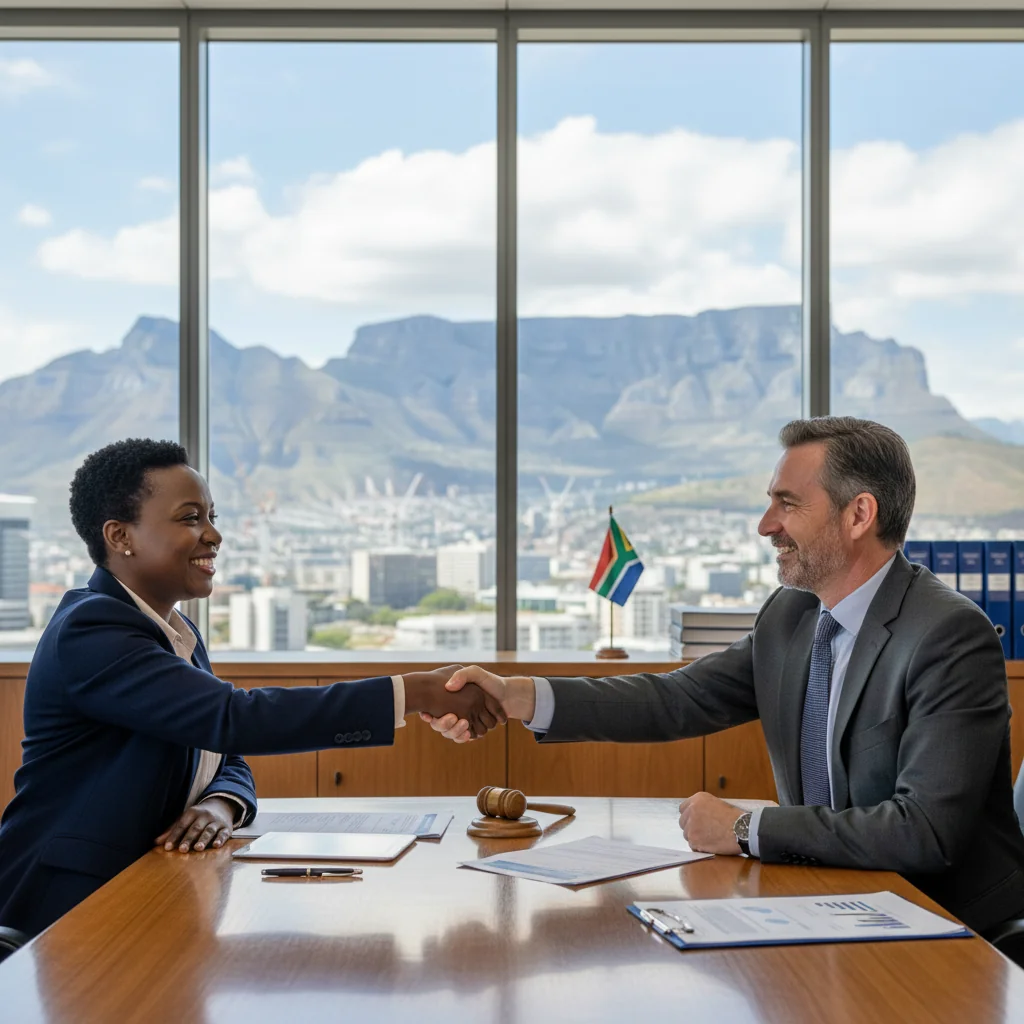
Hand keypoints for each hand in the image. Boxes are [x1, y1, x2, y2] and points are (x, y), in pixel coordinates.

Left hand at [155, 796, 235, 852]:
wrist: (222, 805)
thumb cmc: (198, 817)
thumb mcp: (185, 819)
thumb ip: (172, 831)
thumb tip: (156, 842)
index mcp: (192, 812)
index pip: (181, 825)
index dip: (174, 836)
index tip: (167, 847)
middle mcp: (205, 815)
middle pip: (195, 828)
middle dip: (188, 839)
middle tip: (182, 849)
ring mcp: (216, 821)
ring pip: (209, 830)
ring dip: (203, 839)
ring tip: (198, 848)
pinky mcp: (226, 828)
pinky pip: (224, 833)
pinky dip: (220, 839)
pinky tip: (216, 845)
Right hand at [420, 666, 535, 742]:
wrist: (508, 695)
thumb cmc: (491, 683)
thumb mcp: (475, 673)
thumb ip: (463, 675)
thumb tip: (449, 687)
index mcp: (451, 699)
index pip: (432, 711)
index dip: (428, 715)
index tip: (425, 715)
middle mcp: (454, 711)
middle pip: (440, 725)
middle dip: (442, 724)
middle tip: (451, 718)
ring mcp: (463, 721)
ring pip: (450, 733)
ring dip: (455, 732)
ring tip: (464, 724)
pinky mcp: (472, 729)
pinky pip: (463, 737)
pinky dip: (464, 737)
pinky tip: (468, 733)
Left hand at [678, 792, 743, 854]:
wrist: (741, 829)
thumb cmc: (734, 817)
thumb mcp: (716, 804)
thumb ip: (703, 808)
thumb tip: (697, 815)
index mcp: (697, 799)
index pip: (683, 808)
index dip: (689, 816)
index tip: (695, 821)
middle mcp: (691, 810)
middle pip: (683, 822)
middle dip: (691, 827)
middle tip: (703, 831)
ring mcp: (691, 826)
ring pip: (687, 834)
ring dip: (695, 837)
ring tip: (709, 838)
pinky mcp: (694, 840)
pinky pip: (692, 845)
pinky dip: (699, 846)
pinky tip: (710, 844)